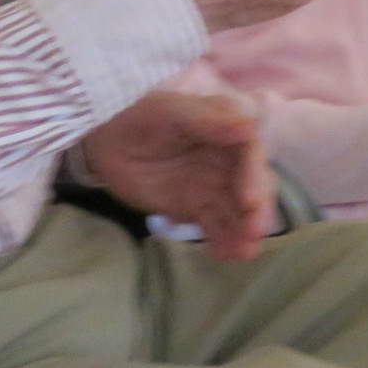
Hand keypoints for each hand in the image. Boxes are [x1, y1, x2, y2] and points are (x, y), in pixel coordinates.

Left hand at [82, 92, 272, 261]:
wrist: (109, 142)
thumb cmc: (142, 117)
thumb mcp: (172, 112)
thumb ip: (209, 120)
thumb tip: (249, 127)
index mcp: (229, 129)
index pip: (251, 153)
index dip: (255, 176)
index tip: (249, 200)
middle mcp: (229, 159)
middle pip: (253, 185)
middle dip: (257, 210)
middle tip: (253, 233)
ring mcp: (214, 186)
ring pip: (238, 210)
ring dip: (245, 231)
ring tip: (244, 253)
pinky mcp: (197, 208)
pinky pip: (216, 226)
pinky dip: (224, 241)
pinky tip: (226, 256)